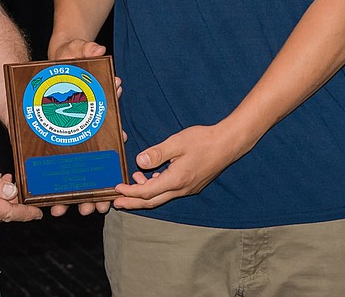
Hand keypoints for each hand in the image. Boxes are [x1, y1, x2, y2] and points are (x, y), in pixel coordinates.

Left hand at [44, 40, 123, 216]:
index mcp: (98, 113)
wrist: (49, 62)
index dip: (110, 158)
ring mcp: (72, 136)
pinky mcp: (55, 140)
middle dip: (92, 188)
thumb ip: (85, 50)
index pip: (110, 138)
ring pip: (77, 172)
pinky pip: (57, 167)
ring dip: (74, 193)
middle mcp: (88, 128)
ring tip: (65, 211)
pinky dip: (56, 184)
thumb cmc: (69, 58)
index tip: (110, 180)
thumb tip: (96, 48)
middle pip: (94, 163)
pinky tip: (50, 202)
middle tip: (89, 209)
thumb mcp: (75, 50)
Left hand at [112, 124, 241, 210]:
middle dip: (133, 202)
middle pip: (152, 201)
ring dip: (145, 194)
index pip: (147, 192)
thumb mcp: (177, 142)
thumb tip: (139, 161)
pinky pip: (170, 192)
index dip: (130, 192)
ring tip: (132, 183)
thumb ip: (157, 153)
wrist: (228, 144)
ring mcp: (188, 189)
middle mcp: (181, 189)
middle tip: (116, 202)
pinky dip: (157, 188)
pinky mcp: (192, 185)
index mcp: (176, 180)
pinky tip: (152, 177)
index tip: (116, 188)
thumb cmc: (203, 140)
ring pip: (161, 197)